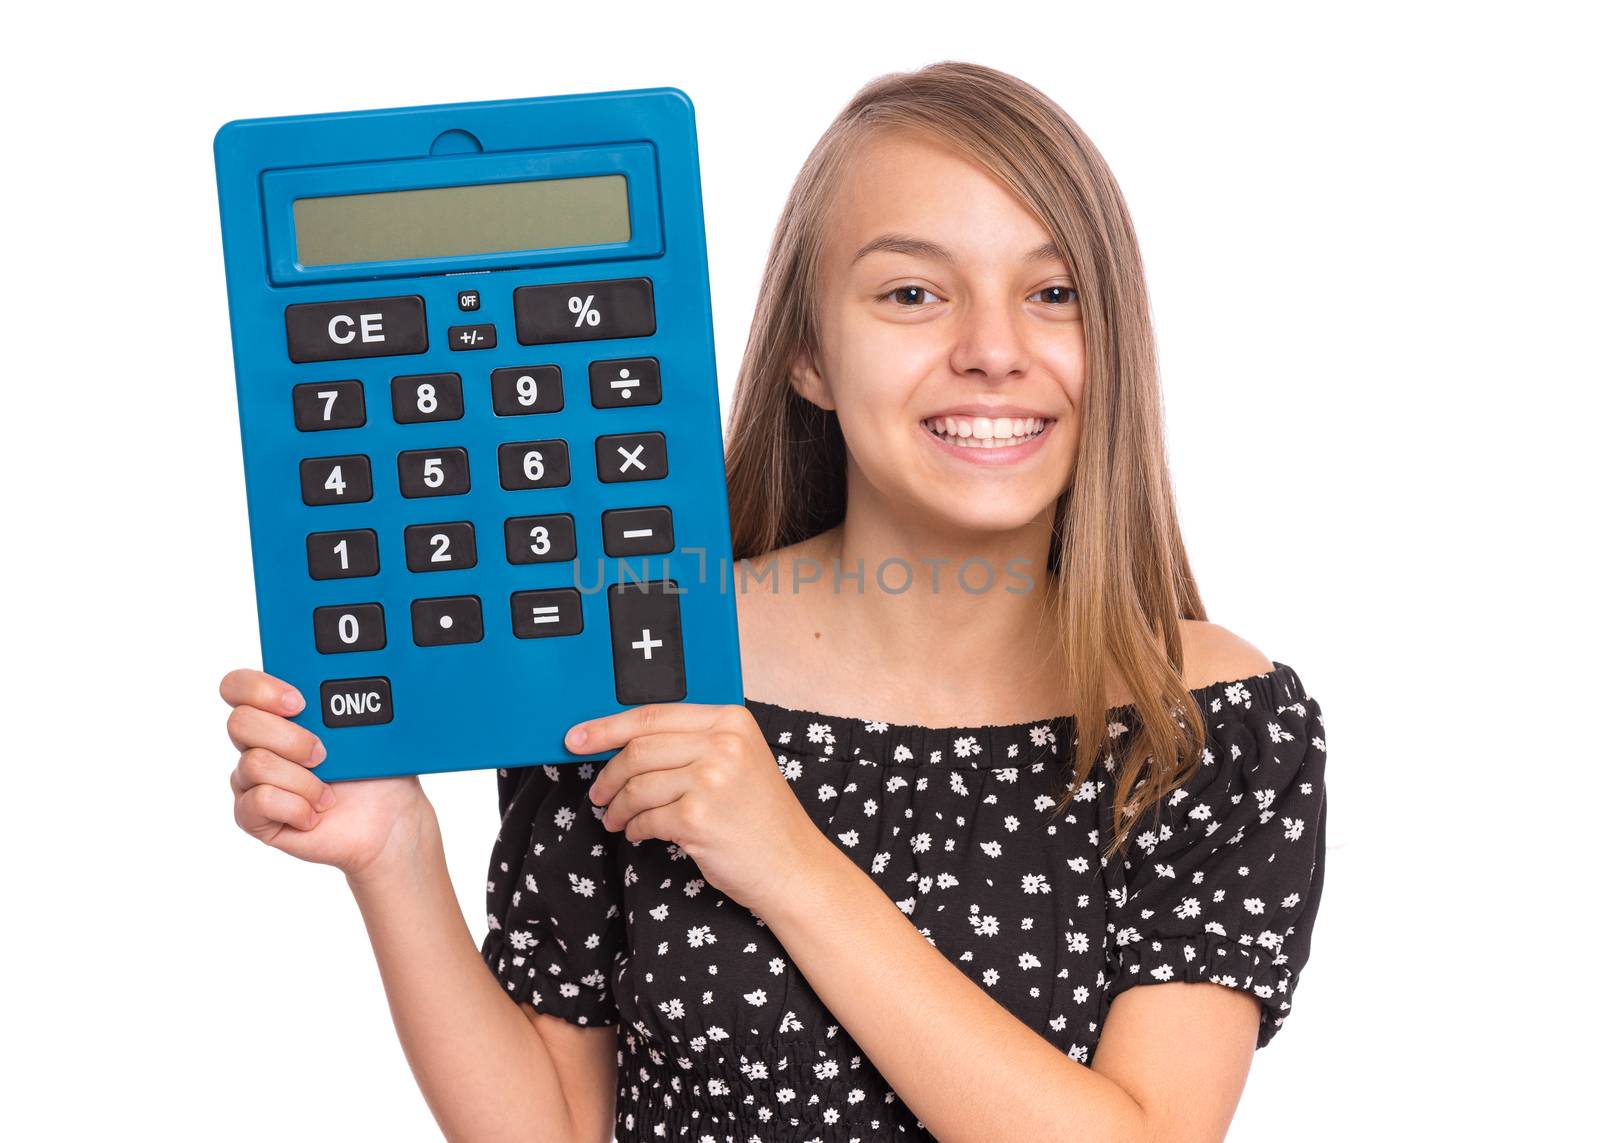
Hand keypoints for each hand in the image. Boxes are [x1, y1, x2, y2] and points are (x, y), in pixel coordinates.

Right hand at [221, 668, 434, 881]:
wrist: (388, 821)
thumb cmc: (376, 770)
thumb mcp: (365, 727)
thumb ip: (338, 700)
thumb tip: (332, 681)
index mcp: (280, 712)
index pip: (238, 686)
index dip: (259, 688)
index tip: (300, 702)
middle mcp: (259, 743)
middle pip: (240, 722)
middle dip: (289, 738)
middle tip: (324, 754)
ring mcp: (252, 780)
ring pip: (254, 763)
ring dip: (303, 780)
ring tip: (327, 792)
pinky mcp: (254, 816)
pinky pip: (258, 802)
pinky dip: (296, 807)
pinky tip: (315, 812)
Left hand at [570, 703, 824, 916]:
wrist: (792, 865)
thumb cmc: (759, 817)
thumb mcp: (736, 762)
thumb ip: (691, 743)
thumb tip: (621, 742)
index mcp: (731, 721)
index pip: (654, 714)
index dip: (607, 727)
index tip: (577, 738)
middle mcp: (724, 744)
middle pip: (639, 749)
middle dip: (607, 774)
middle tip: (598, 793)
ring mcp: (712, 780)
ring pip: (637, 785)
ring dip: (617, 806)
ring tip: (616, 819)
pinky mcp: (698, 817)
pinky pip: (644, 818)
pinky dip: (634, 828)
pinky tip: (639, 833)